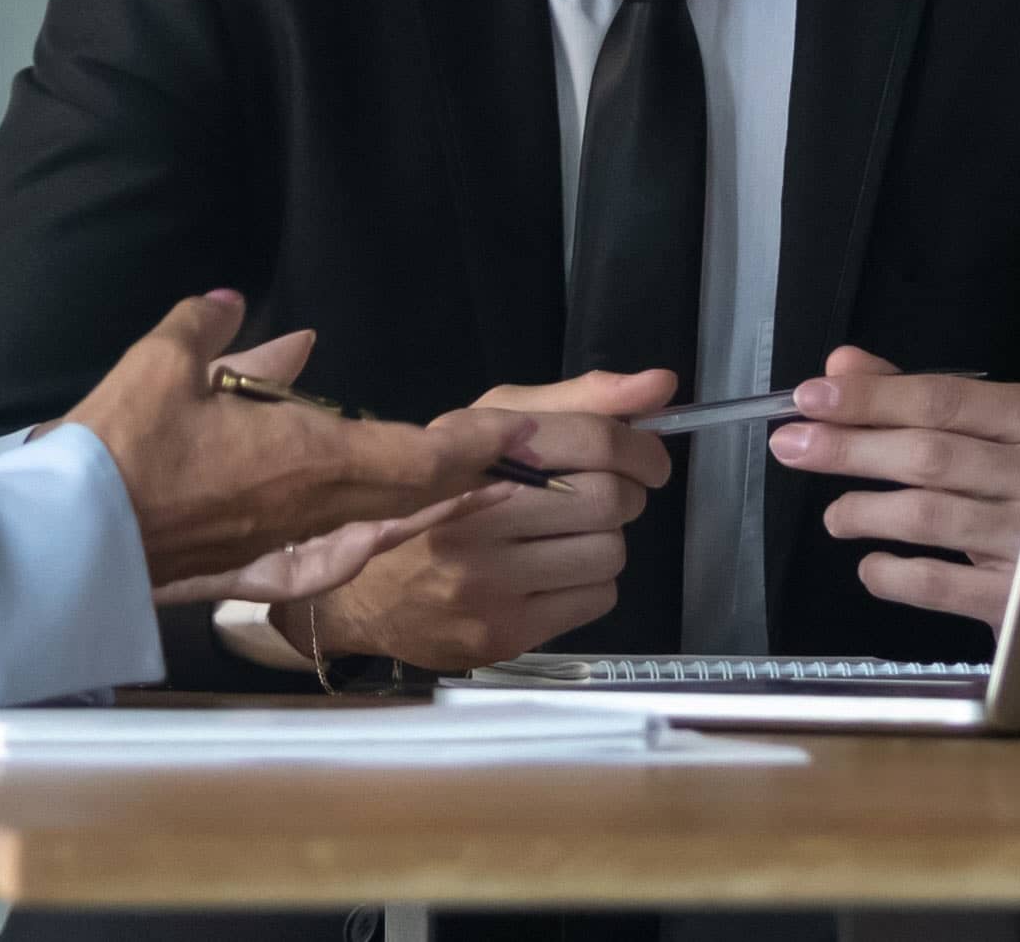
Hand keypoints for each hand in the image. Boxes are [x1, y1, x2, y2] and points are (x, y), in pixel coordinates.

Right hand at [60, 292, 525, 587]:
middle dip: (466, 472)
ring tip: (468, 491)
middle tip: (509, 458)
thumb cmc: (123, 450)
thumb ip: (214, 330)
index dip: (478, 443)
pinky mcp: (255, 572)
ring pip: (378, 526)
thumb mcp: (167, 362)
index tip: (517, 431)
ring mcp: (288, 547)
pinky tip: (373, 540)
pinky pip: (327, 560)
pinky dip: (363, 544)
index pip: (423, 453)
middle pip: (413, 494)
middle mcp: (316, 509)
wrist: (73, 539)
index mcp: (312, 456)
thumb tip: (237, 308)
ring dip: (426, 506)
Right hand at [286, 369, 679, 669]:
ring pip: (610, 553)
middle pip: (608, 499)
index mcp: (470, 454)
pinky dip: (591, 582)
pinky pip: (597, 598)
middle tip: (603, 497)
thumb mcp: (485, 431)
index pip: (590, 439)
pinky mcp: (502, 635)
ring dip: (606, 541)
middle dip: (624, 494)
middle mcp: (474, 517)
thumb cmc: (432, 500)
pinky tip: (552, 574)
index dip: (638, 446)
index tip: (646, 458)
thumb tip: (661, 385)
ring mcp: (487, 583)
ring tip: (567, 538)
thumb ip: (576, 403)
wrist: (358, 594)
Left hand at [776, 345, 1019, 624]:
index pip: (942, 401)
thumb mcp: (1011, 427)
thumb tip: (842, 367)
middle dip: (850, 447)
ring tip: (835, 515)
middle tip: (792, 445)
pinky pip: (941, 586)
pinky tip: (872, 566)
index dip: (871, 398)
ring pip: (929, 516)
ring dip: (864, 510)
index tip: (811, 397)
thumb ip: (923, 396)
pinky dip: (894, 575)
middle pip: (928, 455)